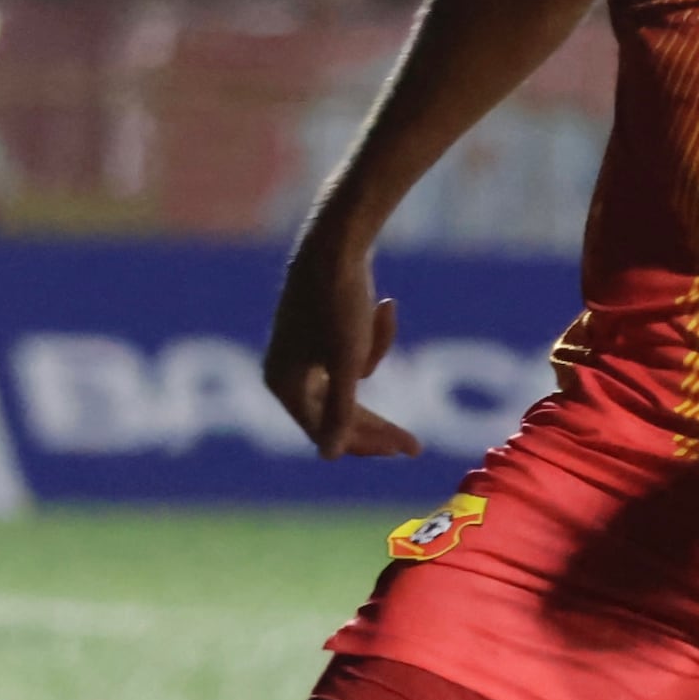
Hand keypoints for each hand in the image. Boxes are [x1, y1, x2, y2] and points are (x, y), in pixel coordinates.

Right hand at [265, 228, 418, 457]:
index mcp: (284, 383)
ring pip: (351, 378)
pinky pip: (355, 351)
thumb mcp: (347, 362)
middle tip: (414, 446)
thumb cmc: (339, 304)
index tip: (407, 448)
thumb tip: (330, 456)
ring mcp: (302, 352)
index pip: (326, 431)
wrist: (337, 243)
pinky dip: (373, 334)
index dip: (367, 443)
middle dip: (378, 423)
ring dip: (376, 351)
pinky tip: (381, 304)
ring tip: (380, 311)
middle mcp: (287, 372)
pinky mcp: (319, 333)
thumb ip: (340, 411)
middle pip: (337, 413)